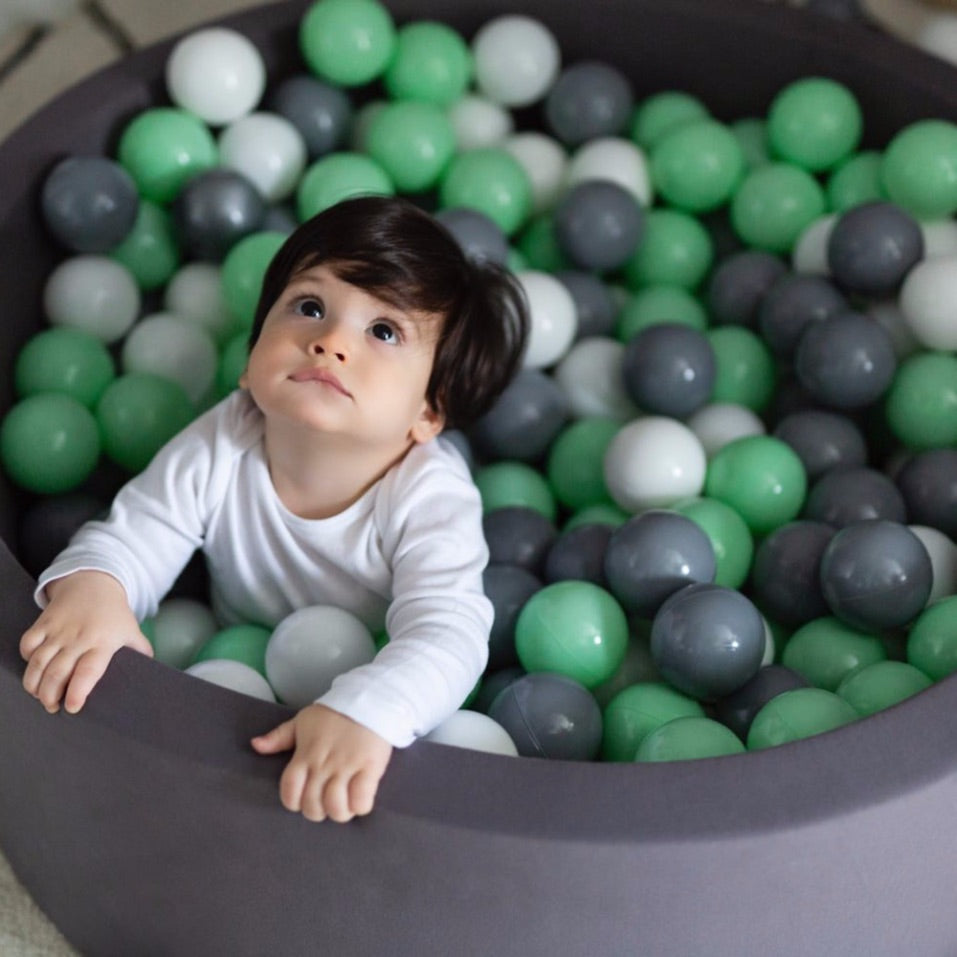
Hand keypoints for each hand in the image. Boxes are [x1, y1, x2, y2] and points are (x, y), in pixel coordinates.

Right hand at [20, 571, 152, 713]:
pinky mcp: (43, 623)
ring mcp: (59, 630)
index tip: (72, 707)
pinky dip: (26, 660)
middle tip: (53, 707)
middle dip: (50, 695)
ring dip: (35, 684)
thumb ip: (141, 653)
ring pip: (38, 662)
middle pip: (57, 672)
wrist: (94, 584)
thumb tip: (149, 676)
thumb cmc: (114, 615)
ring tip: (41, 696)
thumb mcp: (132, 632)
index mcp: (103, 642)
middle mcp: (79, 637)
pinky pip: (28, 645)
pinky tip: (35, 670)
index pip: (88, 671)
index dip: (78, 692)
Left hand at [251, 704, 392, 822]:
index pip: (289, 790)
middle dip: (317, 812)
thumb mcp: (302, 721)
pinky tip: (360, 801)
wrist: (368, 699)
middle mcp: (323, 764)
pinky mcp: (370, 767)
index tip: (302, 800)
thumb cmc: (334, 713)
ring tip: (344, 806)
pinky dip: (360, 806)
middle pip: (312, 805)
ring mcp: (347, 766)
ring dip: (339, 812)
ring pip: (335, 806)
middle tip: (326, 804)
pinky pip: (361, 799)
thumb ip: (279, 736)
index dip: (293, 802)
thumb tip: (255, 745)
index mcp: (305, 754)